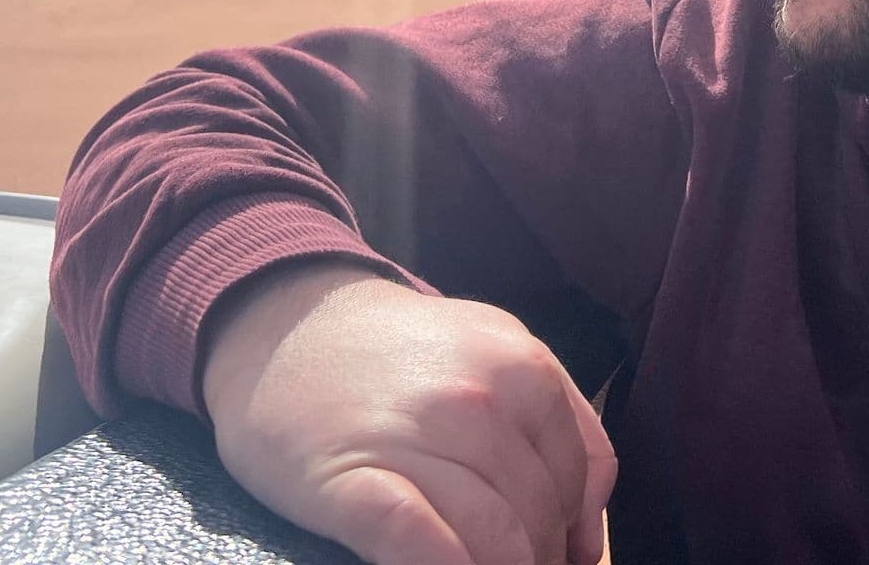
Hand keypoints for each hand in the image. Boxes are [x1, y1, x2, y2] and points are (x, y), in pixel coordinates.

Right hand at [201, 263, 616, 564]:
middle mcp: (479, 398)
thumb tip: (585, 530)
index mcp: (522, 365)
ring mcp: (417, 437)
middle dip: (537, 559)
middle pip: (540, 513)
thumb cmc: (395, 354)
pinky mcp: (354, 482)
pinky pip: (424, 544)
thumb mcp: (491, 346)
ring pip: (495, 539)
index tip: (560, 558)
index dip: (576, 531)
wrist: (283, 326)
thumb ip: (555, 417)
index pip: (582, 475)